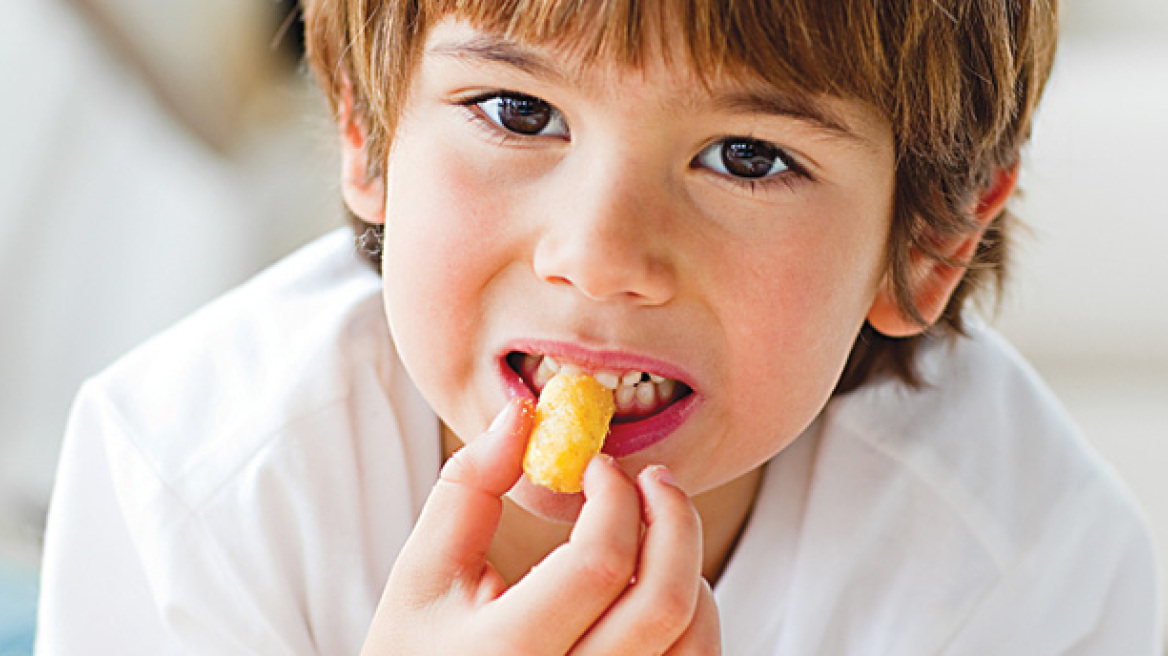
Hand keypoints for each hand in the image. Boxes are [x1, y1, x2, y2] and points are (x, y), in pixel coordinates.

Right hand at [360, 397, 720, 654]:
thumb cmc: (418, 649)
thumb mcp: (424, 572)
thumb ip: (469, 485)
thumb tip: (525, 413)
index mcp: (507, 653)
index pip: (599, 564)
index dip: (615, 497)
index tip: (599, 465)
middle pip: (665, 602)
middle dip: (674, 519)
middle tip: (654, 480)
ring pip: (693, 640)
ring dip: (687, 566)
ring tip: (650, 535)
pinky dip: (692, 614)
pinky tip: (653, 585)